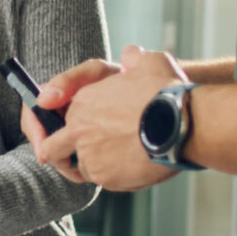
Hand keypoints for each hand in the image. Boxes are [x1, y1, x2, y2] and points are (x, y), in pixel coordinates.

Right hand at [20, 58, 113, 168]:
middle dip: (50, 153)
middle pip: (40, 138)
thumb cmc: (123, 79)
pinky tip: (90, 173)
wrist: (151, 97)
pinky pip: (73, 163)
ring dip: (64, 165)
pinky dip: (78, 170)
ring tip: (80, 172)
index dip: (35, 130)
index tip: (44, 147)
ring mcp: (72, 132)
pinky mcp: (85, 148)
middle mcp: (60, 114)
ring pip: (56, 153)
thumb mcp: (96, 73)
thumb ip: (68, 80)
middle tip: (65, 164)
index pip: (31, 112)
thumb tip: (42, 100)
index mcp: (57, 95)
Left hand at [35, 46, 184, 191]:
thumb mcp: (150, 63)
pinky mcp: (105, 177)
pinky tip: (129, 168)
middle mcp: (79, 130)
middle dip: (59, 156)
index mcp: (83, 102)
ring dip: (92, 166)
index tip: (68, 134)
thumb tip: (131, 55)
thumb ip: (135, 58)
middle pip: (51, 150)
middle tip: (70, 159)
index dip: (61, 128)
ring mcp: (90, 156)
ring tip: (113, 161)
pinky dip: (113, 177)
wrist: (184, 123)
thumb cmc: (166, 92)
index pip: (55, 119)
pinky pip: (102, 181)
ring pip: (80, 169)